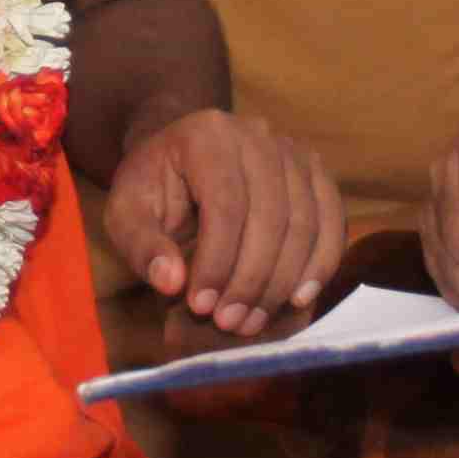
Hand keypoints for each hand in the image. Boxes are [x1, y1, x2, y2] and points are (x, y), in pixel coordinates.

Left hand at [102, 106, 341, 337]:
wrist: (180, 158)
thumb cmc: (152, 189)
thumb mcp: (126, 213)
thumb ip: (142, 245)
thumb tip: (172, 283)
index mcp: (208, 134)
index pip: (225, 204)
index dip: (217, 261)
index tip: (200, 306)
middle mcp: (258, 134)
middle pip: (271, 216)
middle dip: (251, 280)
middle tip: (229, 323)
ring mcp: (293, 151)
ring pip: (304, 223)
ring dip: (282, 281)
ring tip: (252, 321)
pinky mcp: (316, 173)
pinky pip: (332, 219)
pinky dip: (322, 262)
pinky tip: (299, 298)